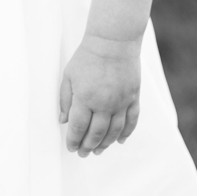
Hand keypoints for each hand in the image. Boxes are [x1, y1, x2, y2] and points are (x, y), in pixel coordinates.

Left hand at [59, 34, 140, 156]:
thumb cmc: (87, 57)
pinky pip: (131, 121)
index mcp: (85, 98)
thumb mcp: (69, 75)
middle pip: (96, 133)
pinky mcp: (133, 98)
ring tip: (98, 151)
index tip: (71, 148)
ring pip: (114, 131)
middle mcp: (104, 104)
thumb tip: (63, 121)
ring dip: (106, 144)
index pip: (79, 127)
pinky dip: (126, 134)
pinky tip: (120, 141)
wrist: (113, 42)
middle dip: (88, 146)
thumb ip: (65, 99)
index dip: (74, 140)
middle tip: (83, 154)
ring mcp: (121, 102)